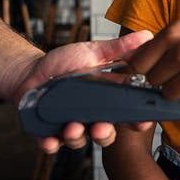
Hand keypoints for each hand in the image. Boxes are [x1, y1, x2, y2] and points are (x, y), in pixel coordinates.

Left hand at [14, 30, 152, 152]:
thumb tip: (146, 36)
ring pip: (80, 141)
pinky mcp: (49, 133)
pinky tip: (49, 139)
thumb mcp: (93, 51)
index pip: (127, 113)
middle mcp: (91, 116)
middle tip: (100, 127)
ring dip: (77, 137)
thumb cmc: (65, 62)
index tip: (142, 120)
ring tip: (71, 127)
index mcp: (105, 99)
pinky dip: (50, 144)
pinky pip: (51, 144)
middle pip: (106, 134)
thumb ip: (119, 48)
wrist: (32, 71)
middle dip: (105, 134)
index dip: (137, 119)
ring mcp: (71, 126)